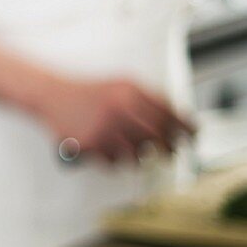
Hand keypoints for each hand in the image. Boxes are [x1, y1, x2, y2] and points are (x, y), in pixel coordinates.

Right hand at [32, 76, 193, 163]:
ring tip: (134, 152)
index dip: (185, 127)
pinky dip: (116, 161)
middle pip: (157, 136)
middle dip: (168, 148)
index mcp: (130, 91)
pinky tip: (109, 151)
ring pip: (136, 153)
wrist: (52, 95)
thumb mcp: (121, 84)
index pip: (168, 113)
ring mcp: (103, 127)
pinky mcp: (89, 143)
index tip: (193, 136)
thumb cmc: (89, 92)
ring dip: (140, 157)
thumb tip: (176, 120)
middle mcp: (119, 108)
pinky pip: (114, 162)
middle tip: (171, 153)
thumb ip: (147, 98)